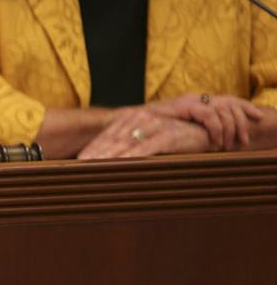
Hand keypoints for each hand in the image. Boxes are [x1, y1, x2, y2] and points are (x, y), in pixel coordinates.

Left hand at [78, 107, 211, 159]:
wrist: (205, 130)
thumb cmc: (175, 136)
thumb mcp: (150, 137)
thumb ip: (133, 143)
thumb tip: (112, 158)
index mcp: (134, 117)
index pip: (108, 134)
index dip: (93, 148)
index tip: (79, 160)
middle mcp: (142, 118)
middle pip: (113, 139)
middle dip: (96, 154)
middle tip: (81, 166)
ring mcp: (155, 125)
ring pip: (126, 143)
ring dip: (109, 156)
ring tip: (95, 166)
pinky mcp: (168, 135)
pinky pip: (146, 147)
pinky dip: (133, 156)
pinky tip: (121, 163)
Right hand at [145, 92, 265, 151]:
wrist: (128, 123)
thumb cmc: (150, 130)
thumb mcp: (179, 129)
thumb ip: (194, 130)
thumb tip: (211, 139)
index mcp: (197, 101)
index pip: (228, 100)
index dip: (246, 107)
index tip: (259, 117)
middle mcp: (196, 97)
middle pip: (231, 103)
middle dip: (242, 122)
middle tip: (244, 141)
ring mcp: (190, 100)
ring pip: (223, 109)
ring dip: (230, 129)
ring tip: (228, 145)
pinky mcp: (183, 106)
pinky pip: (209, 115)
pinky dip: (216, 129)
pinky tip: (214, 141)